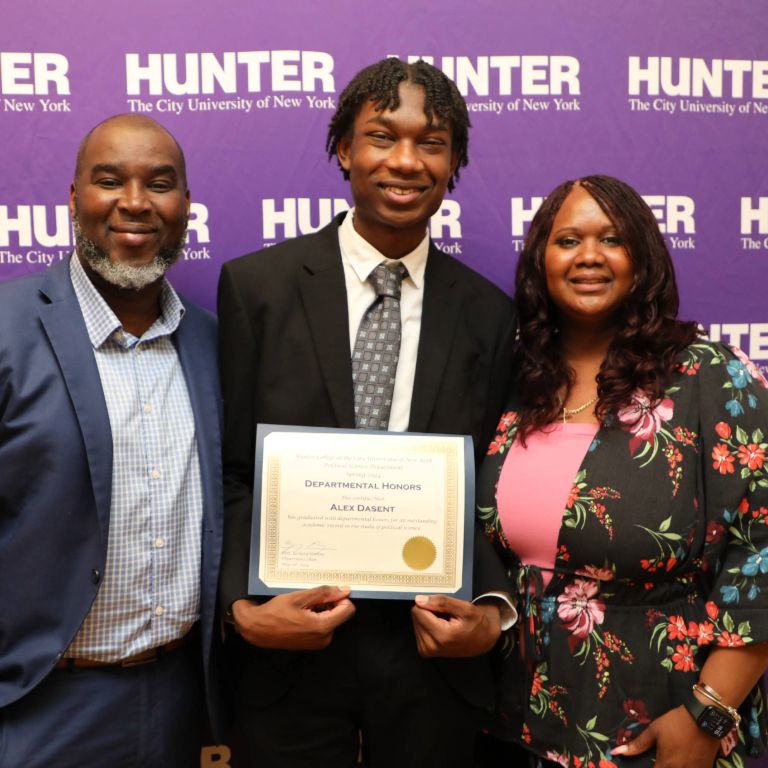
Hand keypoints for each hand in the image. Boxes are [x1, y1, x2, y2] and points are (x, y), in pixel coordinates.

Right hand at [231, 586, 354, 650]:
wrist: (257, 628)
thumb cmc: (275, 613)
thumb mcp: (300, 597)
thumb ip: (324, 593)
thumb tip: (344, 590)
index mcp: (322, 627)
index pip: (348, 609)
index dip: (340, 597)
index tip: (329, 592)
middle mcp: (323, 638)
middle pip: (339, 613)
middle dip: (328, 604)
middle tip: (308, 601)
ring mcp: (318, 643)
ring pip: (330, 618)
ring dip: (321, 610)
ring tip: (302, 608)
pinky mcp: (313, 644)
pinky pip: (322, 626)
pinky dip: (316, 617)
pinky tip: (301, 614)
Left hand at [410, 594, 500, 656]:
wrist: (481, 641)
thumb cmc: (476, 624)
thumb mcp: (465, 608)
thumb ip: (441, 602)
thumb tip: (419, 600)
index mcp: (441, 635)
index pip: (418, 611)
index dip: (430, 604)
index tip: (443, 609)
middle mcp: (431, 646)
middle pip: (416, 616)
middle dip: (429, 612)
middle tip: (445, 616)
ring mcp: (427, 650)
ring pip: (416, 622)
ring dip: (429, 619)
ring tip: (445, 622)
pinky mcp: (424, 651)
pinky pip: (418, 629)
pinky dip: (428, 626)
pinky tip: (440, 628)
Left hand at [611, 705, 719, 766]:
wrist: (703, 718)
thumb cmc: (675, 723)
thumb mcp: (654, 731)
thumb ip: (638, 745)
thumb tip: (617, 752)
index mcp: (666, 764)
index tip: (650, 765)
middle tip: (660, 762)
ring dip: (674, 767)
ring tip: (672, 759)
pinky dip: (687, 767)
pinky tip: (684, 761)